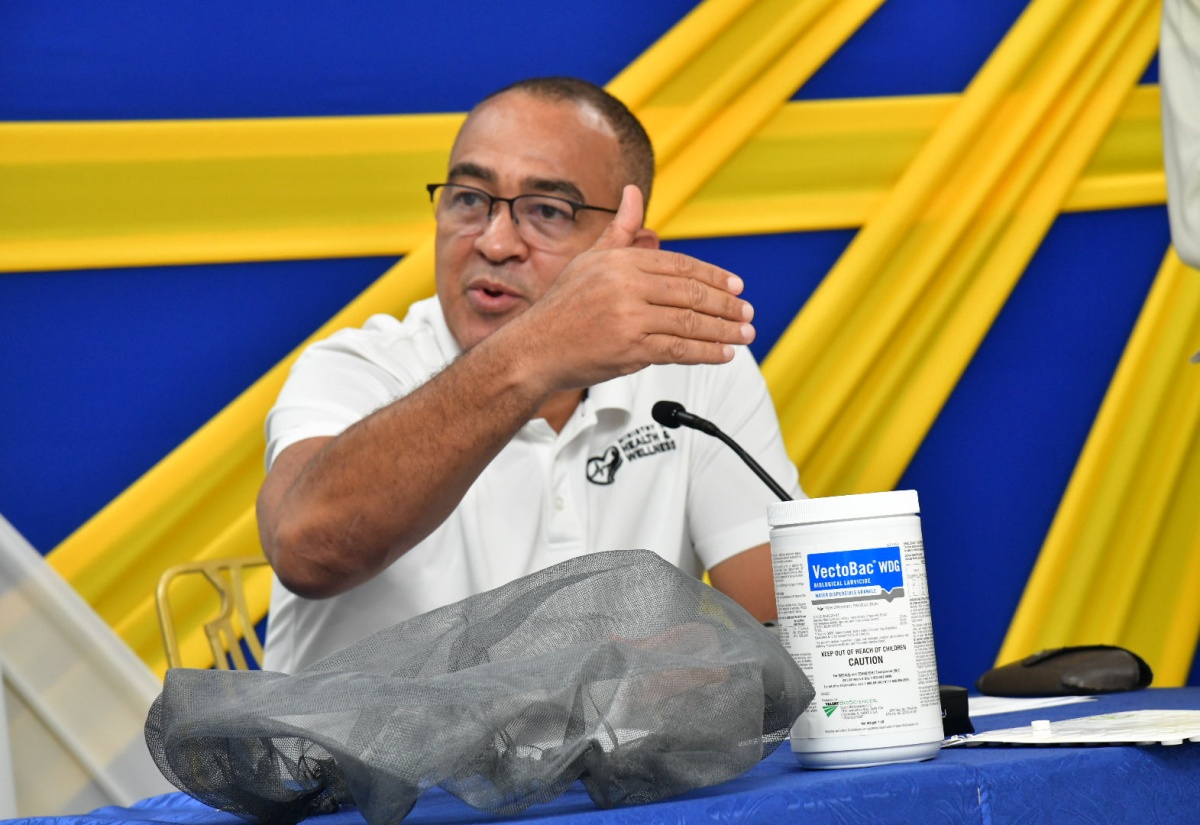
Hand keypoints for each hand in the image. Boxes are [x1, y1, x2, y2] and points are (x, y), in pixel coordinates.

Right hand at [503, 185, 755, 392]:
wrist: (534, 349)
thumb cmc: (562, 307)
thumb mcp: (589, 260)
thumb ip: (620, 230)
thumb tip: (634, 193)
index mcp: (620, 261)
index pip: (680, 265)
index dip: (713, 276)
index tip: (735, 286)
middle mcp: (626, 286)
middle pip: (690, 292)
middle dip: (725, 304)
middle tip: (746, 311)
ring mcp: (629, 317)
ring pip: (690, 322)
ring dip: (724, 329)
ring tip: (744, 333)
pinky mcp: (631, 348)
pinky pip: (679, 349)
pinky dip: (706, 352)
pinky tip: (724, 353)